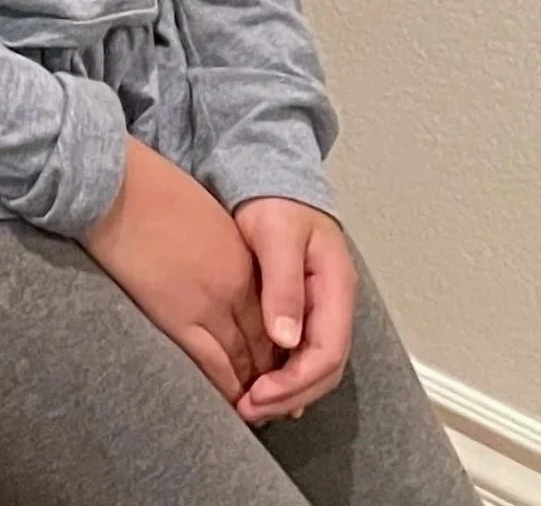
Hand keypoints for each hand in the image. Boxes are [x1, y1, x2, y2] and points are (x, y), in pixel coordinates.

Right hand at [83, 137, 274, 404]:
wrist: (114, 186)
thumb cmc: (148, 187)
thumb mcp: (203, 213)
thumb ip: (222, 247)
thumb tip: (220, 267)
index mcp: (243, 257)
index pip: (272, 313)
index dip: (276, 342)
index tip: (273, 358)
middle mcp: (236, 286)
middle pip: (264, 342)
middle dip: (270, 371)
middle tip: (271, 393)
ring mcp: (209, 305)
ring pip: (243, 360)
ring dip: (249, 385)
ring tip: (250, 404)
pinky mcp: (178, 318)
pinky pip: (213, 366)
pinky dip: (226, 388)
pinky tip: (229, 401)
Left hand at [232, 197, 356, 426]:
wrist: (270, 176)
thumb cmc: (274, 200)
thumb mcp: (277, 236)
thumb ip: (283, 285)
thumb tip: (287, 339)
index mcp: (335, 288)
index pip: (327, 352)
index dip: (297, 381)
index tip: (260, 395)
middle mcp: (334, 304)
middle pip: (324, 367)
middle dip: (290, 395)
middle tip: (250, 409)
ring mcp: (321, 307)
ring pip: (314, 363)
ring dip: (287, 389)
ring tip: (251, 405)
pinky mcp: (302, 306)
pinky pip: (300, 350)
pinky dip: (284, 372)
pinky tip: (262, 385)